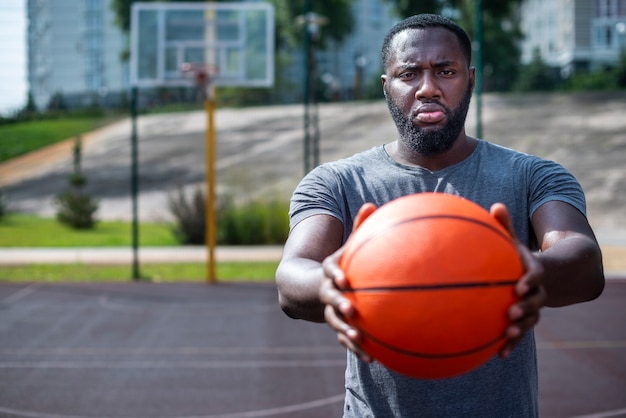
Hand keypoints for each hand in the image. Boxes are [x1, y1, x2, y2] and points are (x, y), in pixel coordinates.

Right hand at [319, 203, 376, 362]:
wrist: (306, 288)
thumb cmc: (337, 264)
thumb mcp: (344, 246)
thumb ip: (358, 227)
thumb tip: (371, 204)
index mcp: (328, 272)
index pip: (329, 272)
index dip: (336, 275)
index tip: (345, 279)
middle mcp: (326, 292)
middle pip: (330, 299)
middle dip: (339, 305)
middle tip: (350, 309)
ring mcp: (328, 310)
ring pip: (335, 322)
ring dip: (346, 331)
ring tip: (359, 337)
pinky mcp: (336, 325)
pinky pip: (345, 338)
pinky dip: (356, 347)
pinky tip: (371, 358)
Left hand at [490, 203, 546, 357]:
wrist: (542, 274)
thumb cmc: (518, 255)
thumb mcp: (513, 239)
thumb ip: (505, 226)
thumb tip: (496, 205)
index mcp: (533, 270)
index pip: (535, 274)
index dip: (529, 280)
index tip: (519, 285)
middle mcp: (537, 290)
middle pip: (535, 300)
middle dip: (525, 307)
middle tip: (510, 311)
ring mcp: (533, 306)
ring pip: (530, 319)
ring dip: (520, 328)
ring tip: (506, 334)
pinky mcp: (525, 319)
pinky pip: (520, 333)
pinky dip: (512, 344)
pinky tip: (499, 355)